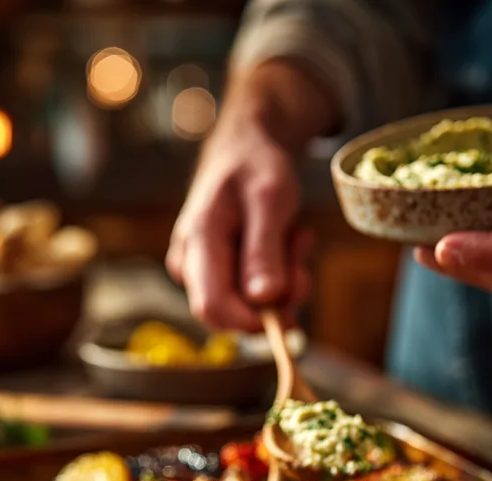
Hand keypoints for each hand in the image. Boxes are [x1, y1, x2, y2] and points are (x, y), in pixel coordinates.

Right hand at [166, 119, 308, 331]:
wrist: (246, 147)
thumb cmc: (256, 165)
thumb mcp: (271, 199)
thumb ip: (264, 250)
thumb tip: (262, 301)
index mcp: (198, 241)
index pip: (213, 307)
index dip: (251, 321)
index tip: (289, 310)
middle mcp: (189, 262)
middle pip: (229, 314)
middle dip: (273, 301)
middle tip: (302, 265)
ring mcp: (199, 270)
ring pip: (244, 306)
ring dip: (282, 283)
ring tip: (296, 238)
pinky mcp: (215, 273)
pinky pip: (249, 295)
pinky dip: (276, 278)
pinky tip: (285, 244)